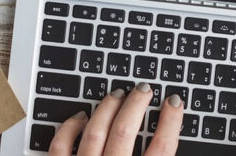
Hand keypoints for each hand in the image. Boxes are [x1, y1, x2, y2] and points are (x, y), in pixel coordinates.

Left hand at [48, 83, 183, 155]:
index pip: (162, 148)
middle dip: (136, 104)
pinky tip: (81, 116)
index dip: (171, 122)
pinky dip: (71, 127)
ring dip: (108, 108)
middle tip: (144, 88)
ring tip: (118, 94)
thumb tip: (166, 143)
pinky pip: (61, 146)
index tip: (174, 103)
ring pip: (95, 132)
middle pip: (125, 131)